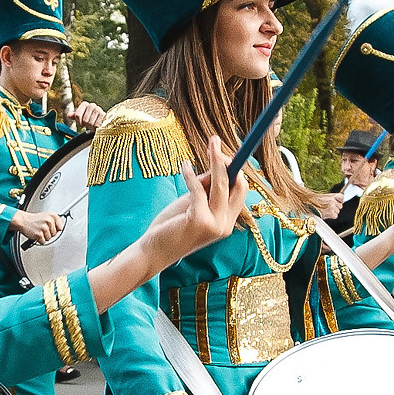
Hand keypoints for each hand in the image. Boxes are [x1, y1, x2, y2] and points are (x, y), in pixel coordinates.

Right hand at [10, 209, 63, 243]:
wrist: (23, 220)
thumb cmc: (34, 219)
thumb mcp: (46, 216)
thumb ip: (54, 222)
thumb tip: (60, 229)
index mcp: (52, 215)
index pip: (60, 228)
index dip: (55, 229)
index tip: (51, 228)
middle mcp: (49, 221)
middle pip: (55, 234)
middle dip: (49, 233)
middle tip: (42, 229)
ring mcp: (44, 228)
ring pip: (49, 238)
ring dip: (44, 237)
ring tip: (39, 231)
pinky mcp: (39, 234)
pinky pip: (43, 242)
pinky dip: (39, 240)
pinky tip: (36, 234)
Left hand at [69, 101, 107, 129]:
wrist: (101, 124)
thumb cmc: (89, 121)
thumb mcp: (81, 119)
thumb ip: (74, 116)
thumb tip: (68, 115)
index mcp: (85, 104)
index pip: (77, 115)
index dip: (78, 121)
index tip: (81, 125)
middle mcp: (92, 105)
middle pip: (85, 119)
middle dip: (86, 125)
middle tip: (88, 126)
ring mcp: (99, 109)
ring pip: (91, 122)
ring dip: (91, 127)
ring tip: (93, 126)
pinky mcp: (104, 115)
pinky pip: (97, 124)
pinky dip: (96, 127)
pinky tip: (97, 127)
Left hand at [138, 137, 244, 268]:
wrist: (153, 252)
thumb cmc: (171, 228)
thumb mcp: (192, 205)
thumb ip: (205, 189)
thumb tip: (215, 167)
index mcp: (226, 222)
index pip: (240, 192)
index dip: (235, 170)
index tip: (225, 152)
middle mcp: (225, 224)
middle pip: (237, 186)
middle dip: (228, 161)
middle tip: (216, 142)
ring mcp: (214, 224)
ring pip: (222, 184)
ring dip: (216, 160)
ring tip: (211, 143)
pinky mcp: (199, 220)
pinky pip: (198, 189)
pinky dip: (191, 174)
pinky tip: (184, 166)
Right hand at [313, 191, 343, 219]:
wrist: (308, 204)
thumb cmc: (314, 202)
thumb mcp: (324, 197)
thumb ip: (332, 199)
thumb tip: (338, 202)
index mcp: (331, 196)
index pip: (341, 197)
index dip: (340, 201)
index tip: (338, 202)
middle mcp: (332, 200)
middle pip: (340, 206)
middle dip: (335, 208)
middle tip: (328, 208)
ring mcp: (332, 206)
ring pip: (337, 211)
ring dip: (333, 212)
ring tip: (325, 211)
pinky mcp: (331, 212)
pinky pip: (335, 216)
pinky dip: (331, 216)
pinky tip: (326, 214)